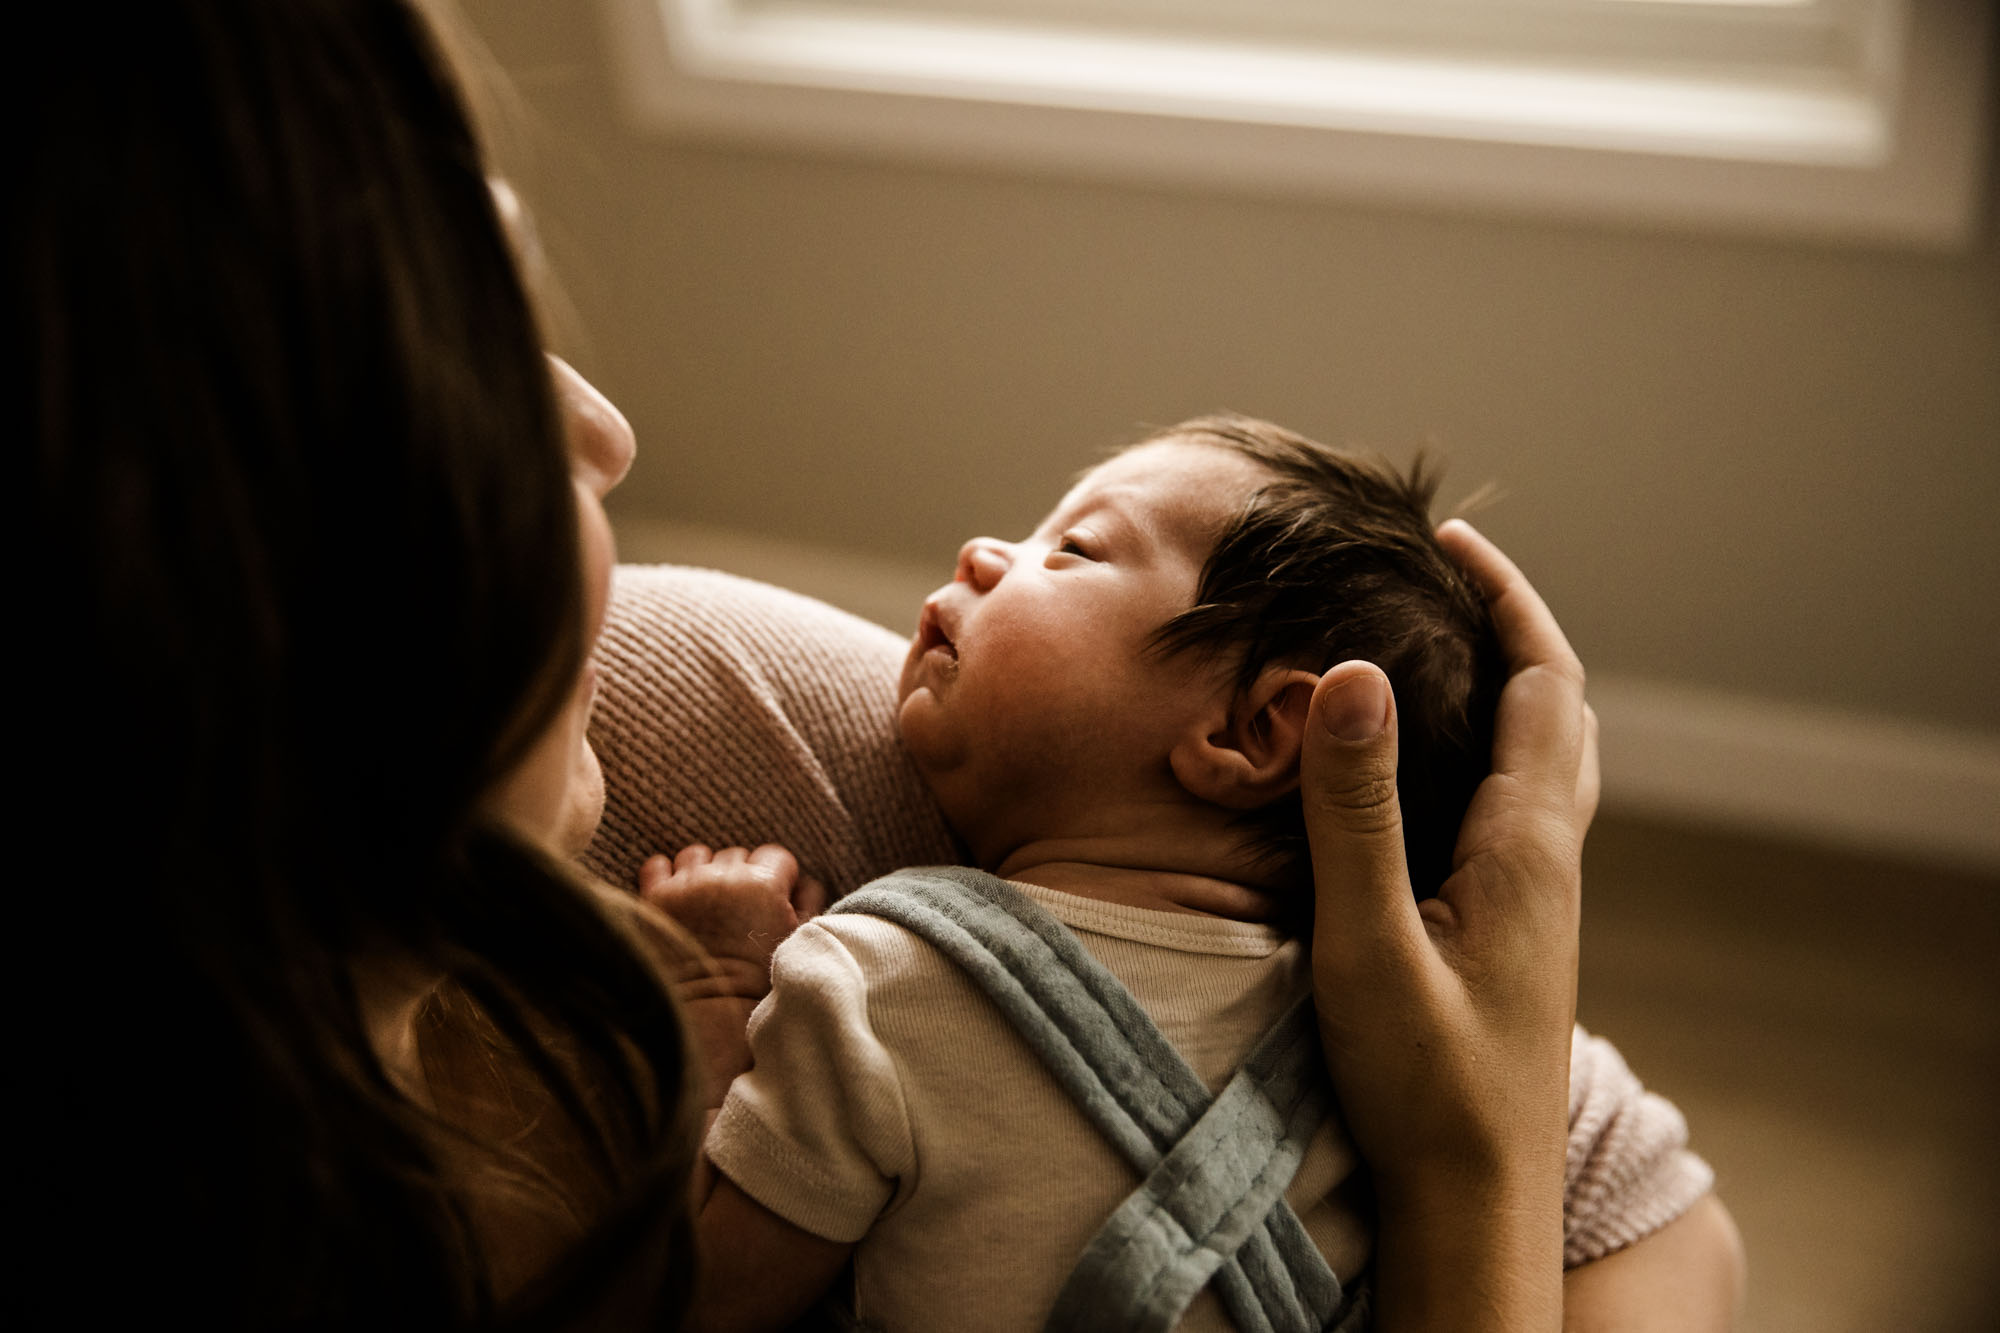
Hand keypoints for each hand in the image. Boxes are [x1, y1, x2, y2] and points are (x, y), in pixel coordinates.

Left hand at [638, 844, 826, 1107]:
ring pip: (698, 855)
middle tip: (741, 909)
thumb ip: (808, 903)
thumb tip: (803, 883)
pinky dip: (667, 876)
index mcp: (765, 884)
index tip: (773, 899)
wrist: (707, 1016)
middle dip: (742, 877)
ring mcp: (686, 885)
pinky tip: (677, 899)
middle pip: (738, 855)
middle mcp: (724, 876)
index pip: (777, 856)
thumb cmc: (758, 986)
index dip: (778, 878)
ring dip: (703, 872)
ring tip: (706, 902)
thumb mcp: (796, 942)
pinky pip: (657, 864)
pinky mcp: (655, 897)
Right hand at [1301, 519, 1595, 1330]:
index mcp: (1527, 842)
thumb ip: (1355, 808)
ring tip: (1438, 648)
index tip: (1449, 538)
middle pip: (1561, 709)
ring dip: (1512, 686)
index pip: (1543, 681)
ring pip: (1550, 759)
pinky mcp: (1518, 931)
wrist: (1478, 1197)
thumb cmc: (1423, 1081)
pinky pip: (1524, 805)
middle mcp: (1550, 859)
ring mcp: (1541, 900)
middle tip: (1444, 577)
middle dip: (1513, 627)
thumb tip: (1354, 670)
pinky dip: (1494, 747)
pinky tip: (1434, 771)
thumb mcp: (1367, 939)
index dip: (1505, 598)